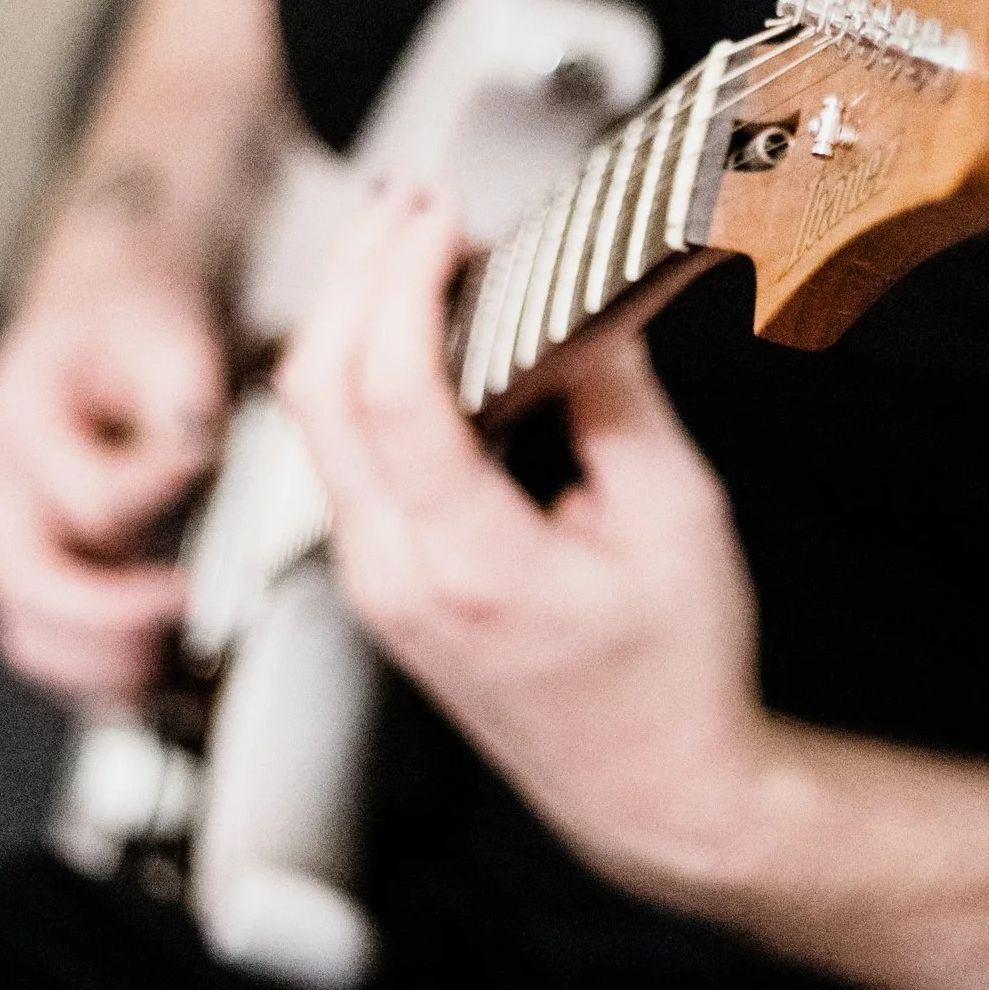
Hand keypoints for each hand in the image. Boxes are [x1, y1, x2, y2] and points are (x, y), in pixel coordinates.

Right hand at [0, 209, 224, 706]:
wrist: (103, 306)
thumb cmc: (129, 318)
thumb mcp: (162, 329)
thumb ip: (183, 394)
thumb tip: (197, 459)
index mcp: (20, 423)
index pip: (91, 496)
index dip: (159, 498)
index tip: (211, 486)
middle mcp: (0, 488)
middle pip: (27, 588)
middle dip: (112, 620)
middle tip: (189, 612)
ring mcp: (11, 533)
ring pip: (28, 634)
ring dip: (97, 665)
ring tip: (171, 668)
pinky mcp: (37, 563)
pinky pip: (48, 641)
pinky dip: (95, 670)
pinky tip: (152, 673)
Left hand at [275, 185, 775, 887]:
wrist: (648, 787)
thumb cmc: (673, 673)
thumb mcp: (675, 516)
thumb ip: (615, 397)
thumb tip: (570, 292)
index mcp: (473, 568)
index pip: (392, 396)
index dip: (402, 283)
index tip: (438, 215)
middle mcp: (396, 578)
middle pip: (318, 392)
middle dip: (357, 274)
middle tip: (412, 202)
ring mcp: (372, 582)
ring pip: (313, 419)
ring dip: (351, 314)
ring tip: (409, 241)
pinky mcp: (377, 577)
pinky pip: (338, 452)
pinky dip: (362, 368)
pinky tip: (413, 323)